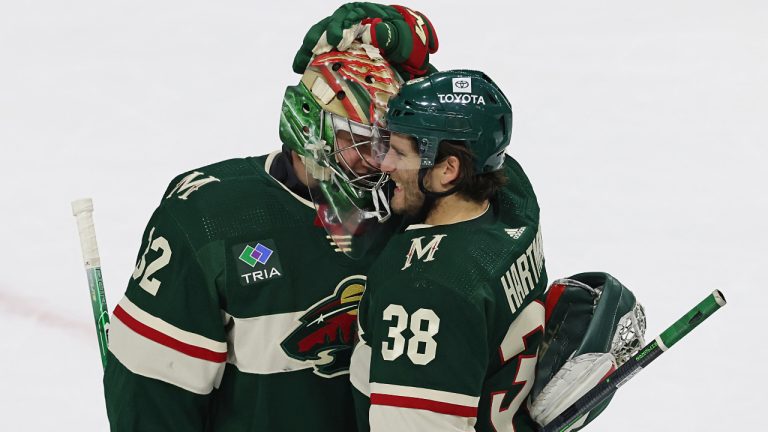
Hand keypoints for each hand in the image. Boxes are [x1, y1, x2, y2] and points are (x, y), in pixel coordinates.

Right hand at [293, 3, 438, 78]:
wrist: (410, 52)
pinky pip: (323, 52)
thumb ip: (394, 34)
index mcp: (366, 14)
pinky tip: (303, 70)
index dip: (339, 26)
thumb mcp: (406, 37)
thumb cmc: (407, 41)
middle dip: (318, 37)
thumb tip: (377, 30)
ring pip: (322, 37)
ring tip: (299, 65)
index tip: (335, 41)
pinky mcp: (340, 50)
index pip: (349, 15)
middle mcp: (351, 22)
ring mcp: (344, 36)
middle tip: (311, 51)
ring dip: (309, 50)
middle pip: (329, 25)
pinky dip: (312, 60)